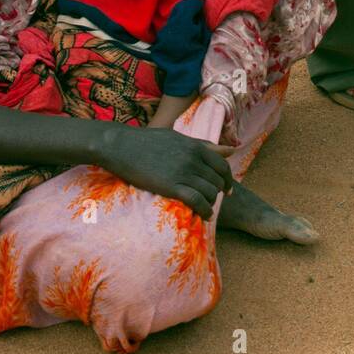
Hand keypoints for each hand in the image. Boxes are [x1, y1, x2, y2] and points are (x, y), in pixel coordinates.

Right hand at [98, 124, 234, 218]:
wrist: (122, 146)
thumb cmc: (147, 141)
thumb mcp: (178, 138)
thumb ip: (204, 145)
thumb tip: (231, 149)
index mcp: (195, 146)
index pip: (222, 165)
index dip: (227, 180)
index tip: (227, 189)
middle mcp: (193, 159)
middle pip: (217, 181)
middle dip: (218, 193)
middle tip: (213, 200)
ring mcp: (183, 172)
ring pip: (209, 192)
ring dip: (211, 203)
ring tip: (206, 208)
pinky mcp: (171, 186)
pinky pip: (197, 201)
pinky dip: (205, 211)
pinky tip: (205, 216)